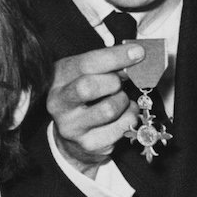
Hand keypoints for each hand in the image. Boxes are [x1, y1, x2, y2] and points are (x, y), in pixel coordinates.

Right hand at [47, 44, 144, 174]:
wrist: (73, 137)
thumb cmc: (84, 97)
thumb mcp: (87, 74)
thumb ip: (106, 65)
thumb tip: (135, 56)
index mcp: (58, 78)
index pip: (86, 64)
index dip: (115, 57)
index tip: (137, 52)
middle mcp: (58, 103)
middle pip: (88, 87)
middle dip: (113, 83)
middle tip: (118, 84)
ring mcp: (71, 127)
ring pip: (109, 109)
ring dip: (123, 101)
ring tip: (120, 100)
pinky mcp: (88, 144)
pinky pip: (121, 127)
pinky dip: (130, 117)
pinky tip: (123, 115)